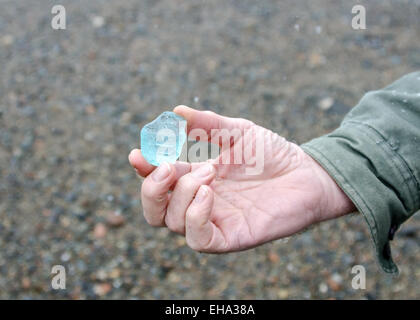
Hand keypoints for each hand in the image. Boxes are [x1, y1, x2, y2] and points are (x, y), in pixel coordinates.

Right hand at [128, 106, 354, 251]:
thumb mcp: (238, 132)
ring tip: (210, 172)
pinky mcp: (231, 237)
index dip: (143, 169)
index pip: (159, 180)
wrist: (308, 173)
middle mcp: (200, 202)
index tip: (137, 153)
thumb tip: (176, 112)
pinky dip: (195, 217)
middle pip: (155, 210)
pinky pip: (198, 239)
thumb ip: (208, 124)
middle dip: (152, 189)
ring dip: (182, 194)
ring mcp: (214, 220)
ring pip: (172, 223)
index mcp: (197, 178)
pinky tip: (209, 194)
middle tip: (170, 166)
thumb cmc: (273, 153)